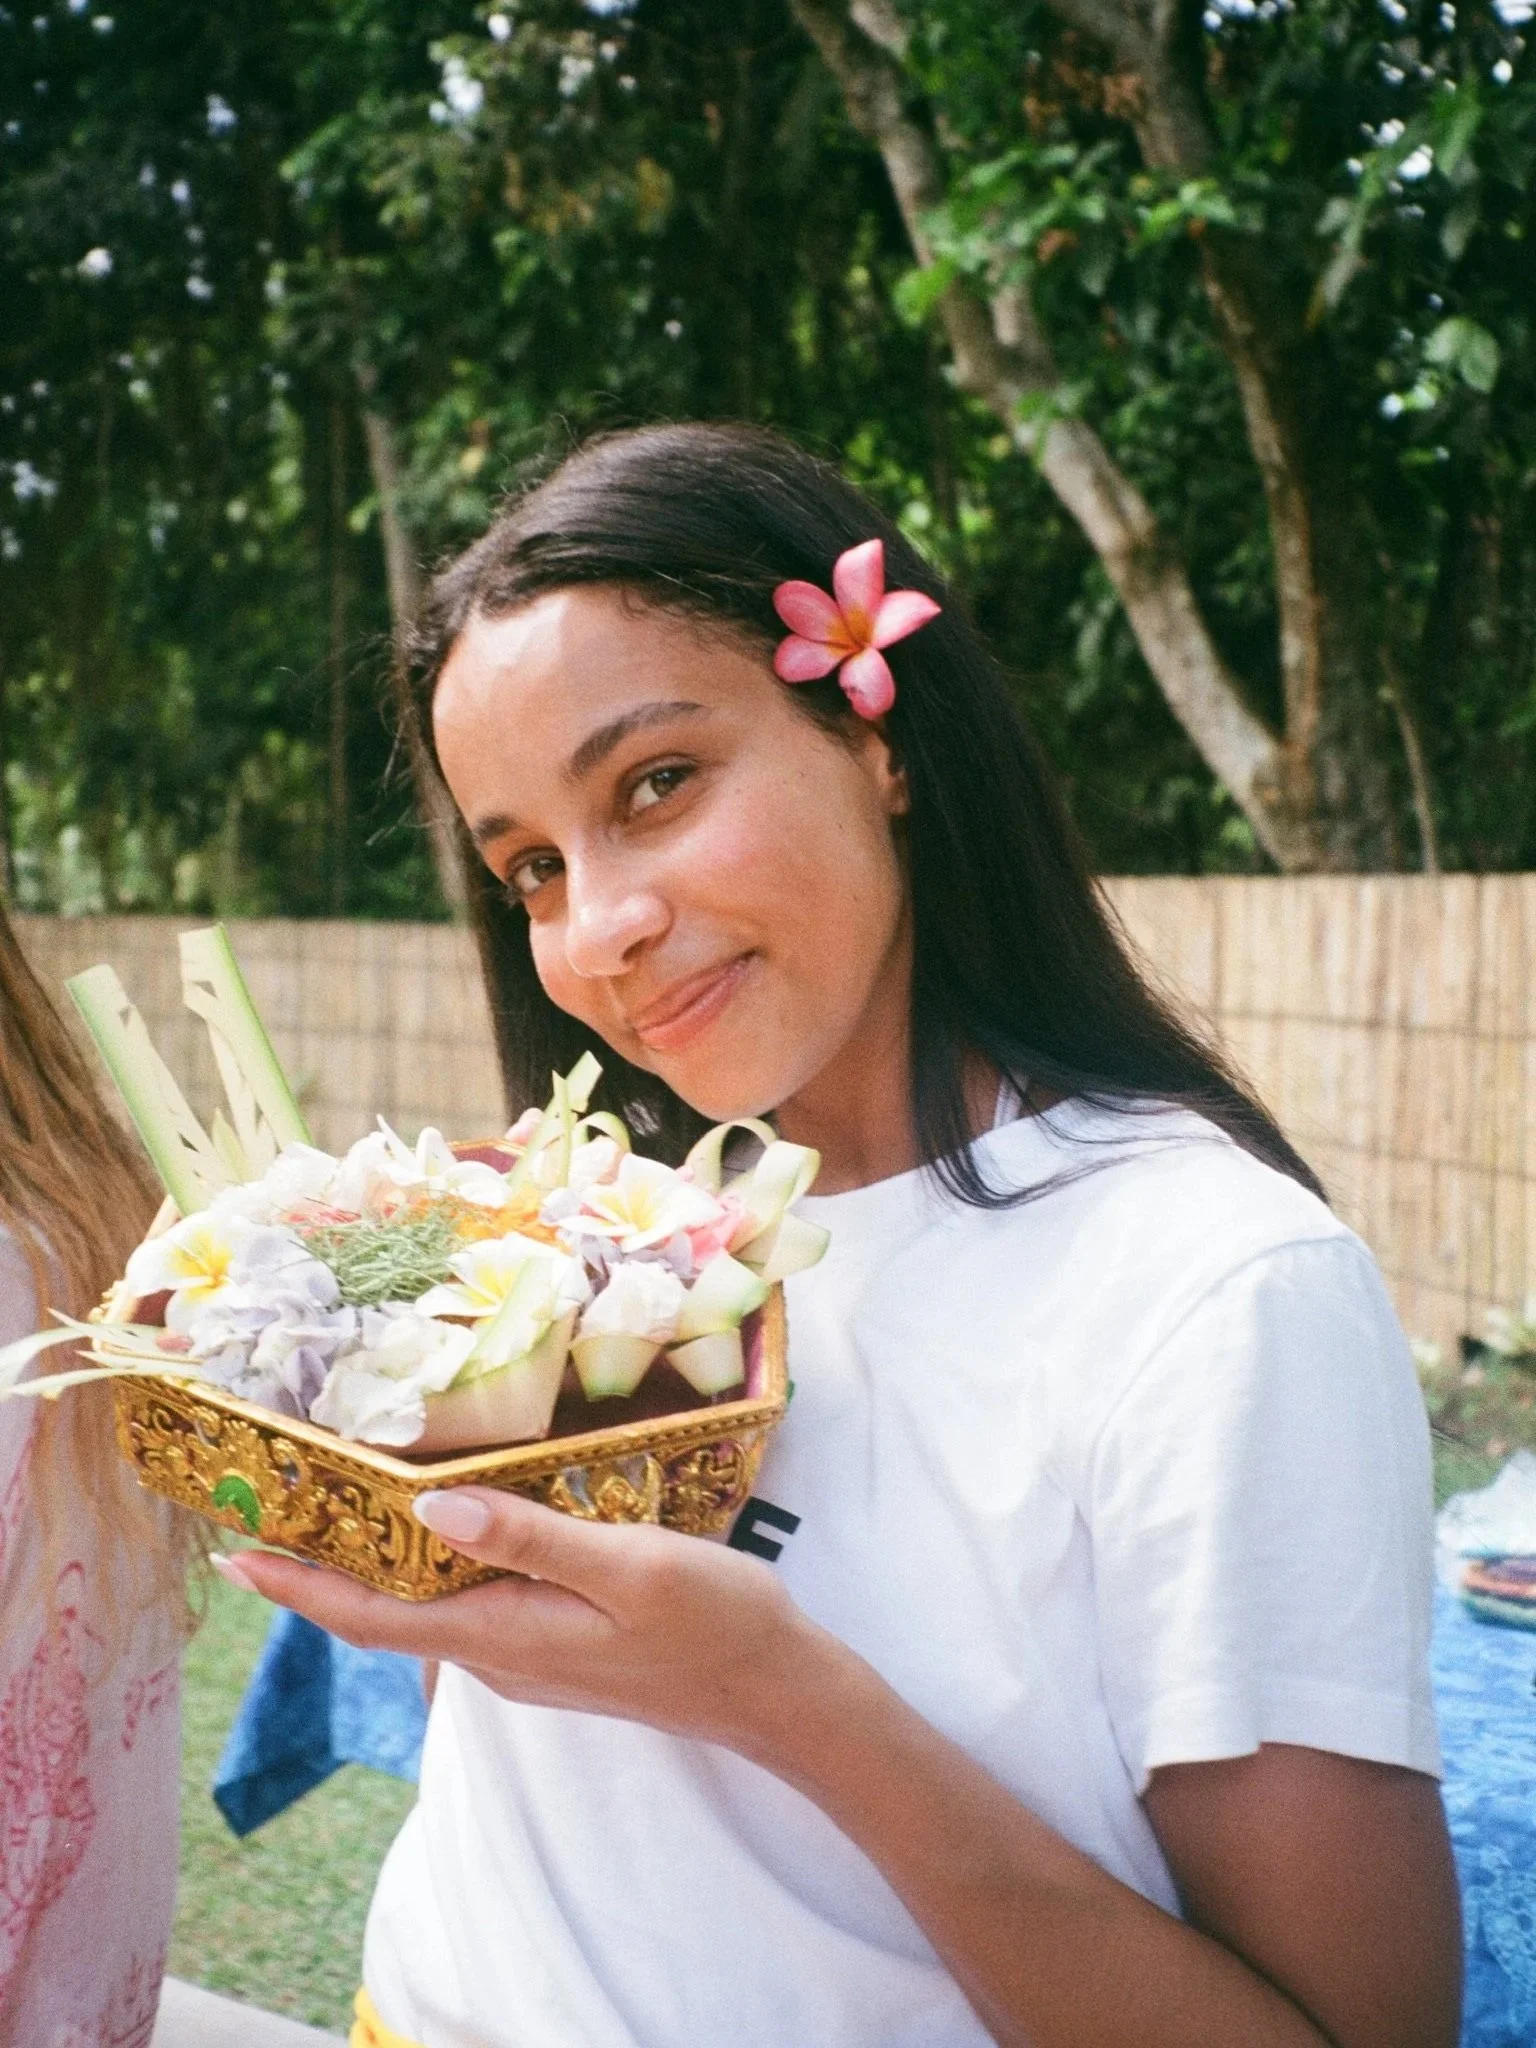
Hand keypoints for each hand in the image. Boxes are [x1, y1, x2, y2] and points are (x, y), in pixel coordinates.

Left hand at [216, 1490, 832, 1755]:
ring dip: (375, 1566)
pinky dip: (433, 1568)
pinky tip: (441, 1527)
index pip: (375, 1617)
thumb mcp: (628, 1567)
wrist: (777, 1690)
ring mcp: (529, 1656)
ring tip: (336, 1505)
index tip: (237, 1556)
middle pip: (387, 1614)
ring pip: (427, 1610)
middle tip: (274, 1505)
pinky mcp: (556, 1646)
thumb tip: (433, 1512)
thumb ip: (531, 1540)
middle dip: (323, 1567)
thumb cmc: (712, 1622)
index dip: (301, 1587)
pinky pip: (469, 1606)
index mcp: (506, 1635)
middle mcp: (501, 1655)